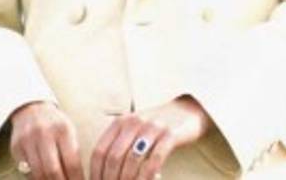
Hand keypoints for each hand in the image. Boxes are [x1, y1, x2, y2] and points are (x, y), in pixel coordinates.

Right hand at [9, 101, 84, 179]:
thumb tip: (77, 176)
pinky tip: (43, 179)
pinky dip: (36, 178)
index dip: (76, 178)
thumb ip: (73, 152)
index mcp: (63, 130)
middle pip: (52, 170)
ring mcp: (28, 141)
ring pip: (37, 173)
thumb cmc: (56, 123)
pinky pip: (26, 170)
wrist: (32, 109)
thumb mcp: (70, 131)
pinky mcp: (16, 147)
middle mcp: (44, 134)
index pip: (71, 162)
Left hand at [90, 95, 213, 179]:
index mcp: (120, 122)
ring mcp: (153, 127)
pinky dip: (148, 175)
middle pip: (114, 157)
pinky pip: (155, 159)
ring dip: (128, 179)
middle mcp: (134, 122)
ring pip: (132, 159)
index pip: (100, 151)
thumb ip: (119, 145)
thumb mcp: (134, 130)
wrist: (189, 111)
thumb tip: (103, 174)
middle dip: (111, 179)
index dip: (96, 172)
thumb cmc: (157, 127)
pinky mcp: (170, 134)